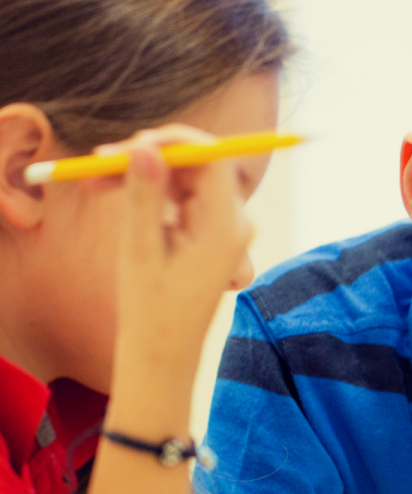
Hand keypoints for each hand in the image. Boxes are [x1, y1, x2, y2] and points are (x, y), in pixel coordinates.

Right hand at [95, 126, 253, 373]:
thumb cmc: (151, 307)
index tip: (130, 143)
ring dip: (144, 175)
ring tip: (94, 183)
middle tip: (97, 162)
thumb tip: (145, 147)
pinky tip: (115, 194)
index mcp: (227, 226)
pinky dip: (153, 193)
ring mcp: (227, 227)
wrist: (164, 351)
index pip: (213, 159)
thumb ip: (145, 195)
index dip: (173, 142)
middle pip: (198, 166)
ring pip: (187, 180)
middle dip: (149, 158)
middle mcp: (236, 223)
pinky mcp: (212, 232)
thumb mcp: (141, 247)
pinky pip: (185, 197)